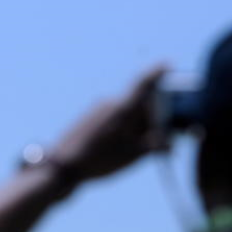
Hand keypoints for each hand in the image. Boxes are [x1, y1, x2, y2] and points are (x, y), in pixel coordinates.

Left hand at [51, 65, 166, 182]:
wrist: (62, 166)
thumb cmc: (100, 160)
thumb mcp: (134, 155)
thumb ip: (156, 145)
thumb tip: (169, 141)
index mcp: (124, 108)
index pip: (145, 83)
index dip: (158, 72)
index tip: (167, 65)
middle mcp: (110, 103)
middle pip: (138, 101)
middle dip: (151, 114)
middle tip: (158, 134)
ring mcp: (97, 109)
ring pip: (125, 110)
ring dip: (135, 123)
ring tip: (136, 146)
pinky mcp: (88, 117)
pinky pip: (112, 116)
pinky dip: (122, 126)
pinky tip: (119, 146)